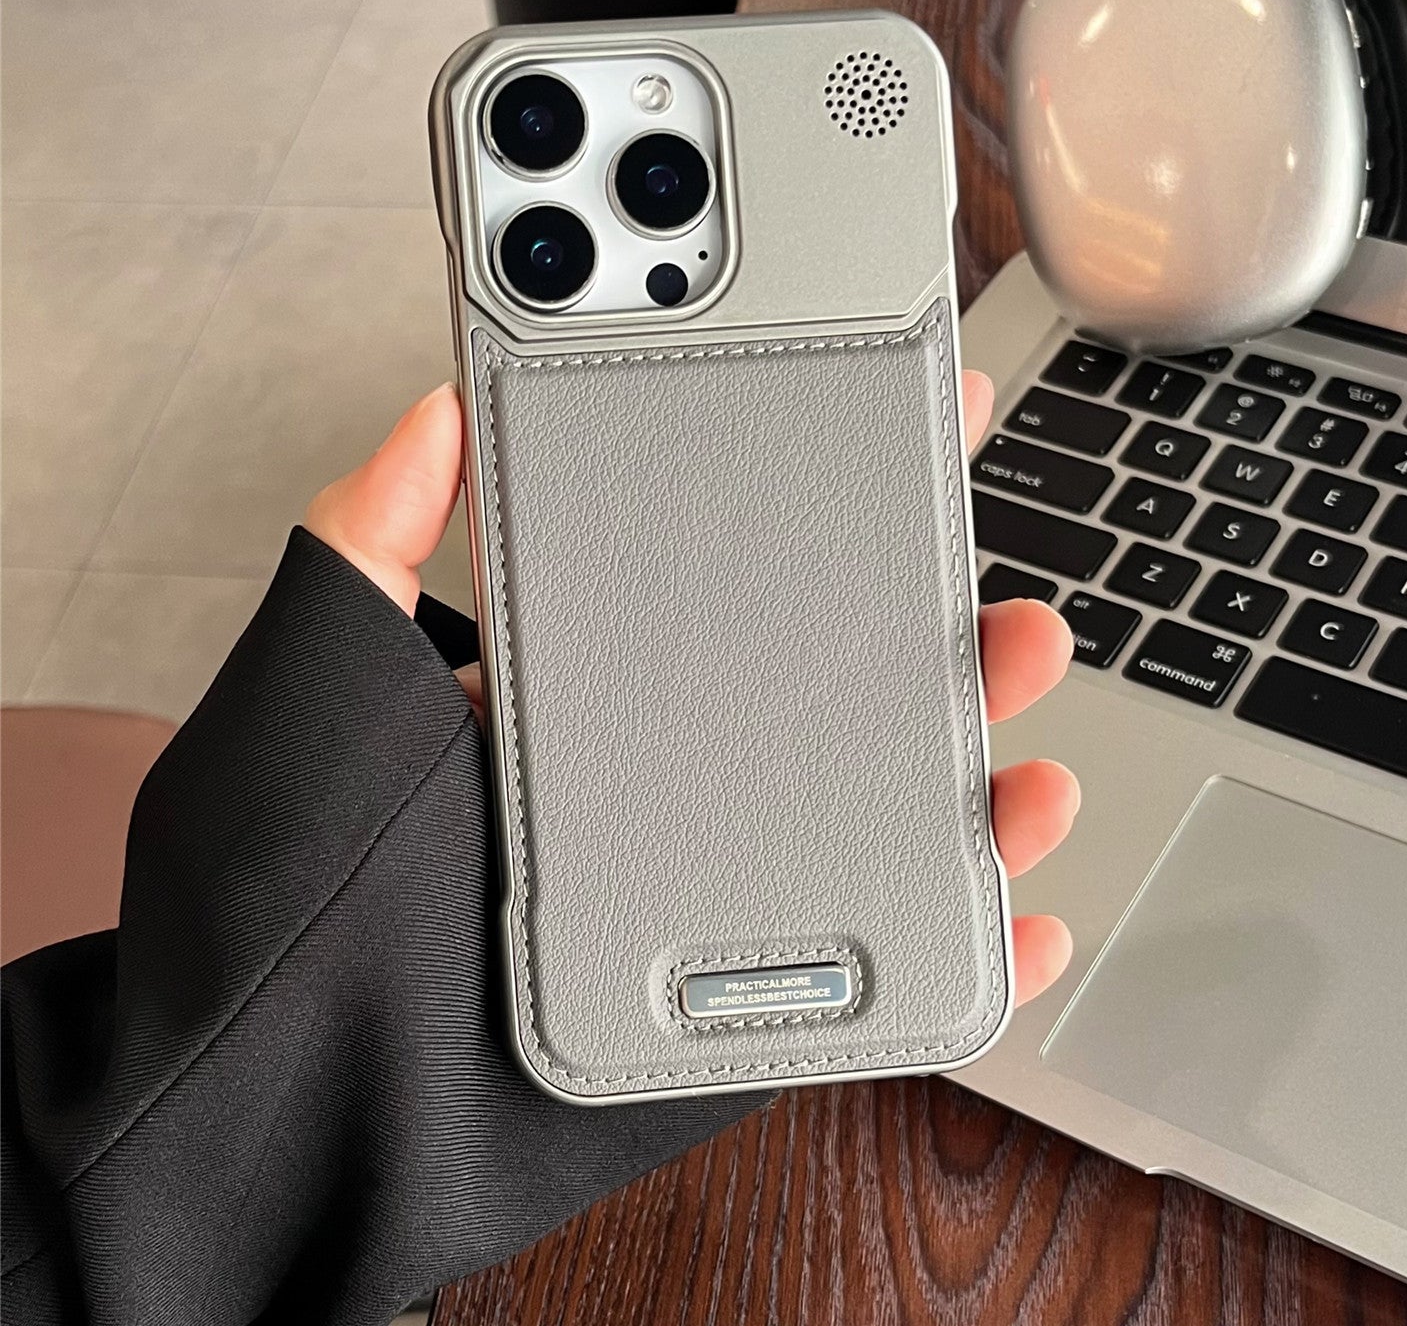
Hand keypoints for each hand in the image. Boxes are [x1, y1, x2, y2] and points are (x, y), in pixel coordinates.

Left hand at [305, 376, 1076, 1004]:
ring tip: (1031, 745)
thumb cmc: (280, 892)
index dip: (828, 521)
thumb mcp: (318, 675)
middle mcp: (660, 795)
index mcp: (586, 706)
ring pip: (877, 836)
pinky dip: (964, 960)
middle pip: (834, 709)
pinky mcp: (733, 1025)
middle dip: (940, 650)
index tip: (906, 443)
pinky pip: (875, 994)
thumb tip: (441, 403)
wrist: (273, 1106)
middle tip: (1004, 606)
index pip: (733, 592)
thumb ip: (369, 532)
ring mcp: (707, 909)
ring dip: (978, 787)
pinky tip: (1025, 916)